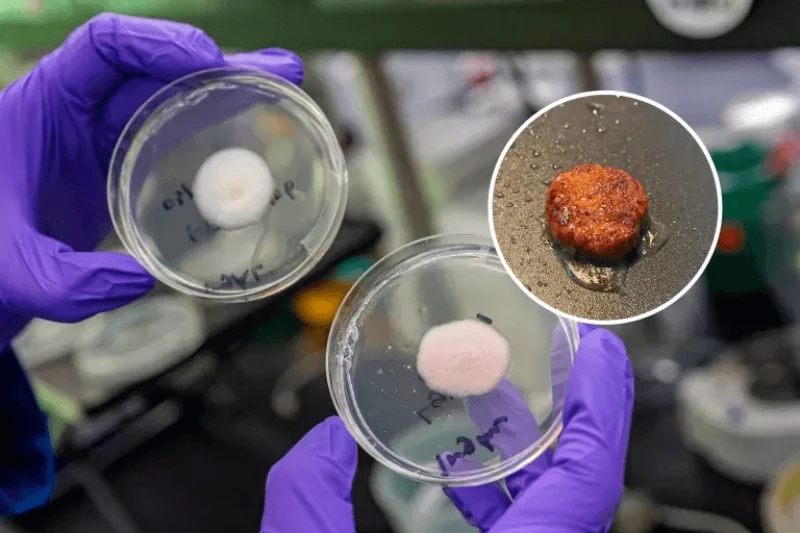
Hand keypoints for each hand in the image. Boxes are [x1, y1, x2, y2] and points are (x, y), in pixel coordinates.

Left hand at [0, 13, 302, 349]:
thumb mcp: (10, 271)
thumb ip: (64, 283)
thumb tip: (138, 280)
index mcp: (44, 105)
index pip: (104, 45)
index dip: (158, 43)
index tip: (208, 65)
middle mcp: (80, 110)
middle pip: (156, 69)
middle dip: (220, 68)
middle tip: (280, 74)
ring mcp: (104, 137)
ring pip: (173, 100)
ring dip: (230, 95)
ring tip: (285, 95)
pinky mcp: (124, 166)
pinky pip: (176, 138)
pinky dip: (218, 136)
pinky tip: (254, 145)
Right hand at [259, 325, 632, 532]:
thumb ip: (302, 507)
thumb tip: (318, 444)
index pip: (586, 483)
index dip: (600, 410)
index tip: (599, 351)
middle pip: (582, 488)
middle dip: (576, 412)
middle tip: (564, 352)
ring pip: (558, 510)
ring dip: (538, 448)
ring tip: (505, 394)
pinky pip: (531, 530)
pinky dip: (511, 493)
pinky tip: (469, 470)